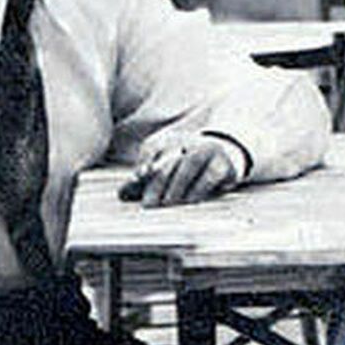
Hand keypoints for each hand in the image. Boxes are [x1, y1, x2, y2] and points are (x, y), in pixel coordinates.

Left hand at [122, 130, 241, 207]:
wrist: (223, 157)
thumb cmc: (184, 168)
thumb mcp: (162, 170)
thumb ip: (142, 181)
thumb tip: (121, 194)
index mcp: (168, 139)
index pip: (152, 147)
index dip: (145, 161)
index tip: (138, 176)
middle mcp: (188, 141)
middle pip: (170, 160)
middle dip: (158, 183)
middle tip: (149, 204)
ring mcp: (207, 151)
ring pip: (190, 164)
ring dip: (178, 185)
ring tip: (168, 203)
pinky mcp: (223, 165)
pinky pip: (210, 175)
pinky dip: (199, 188)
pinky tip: (190, 200)